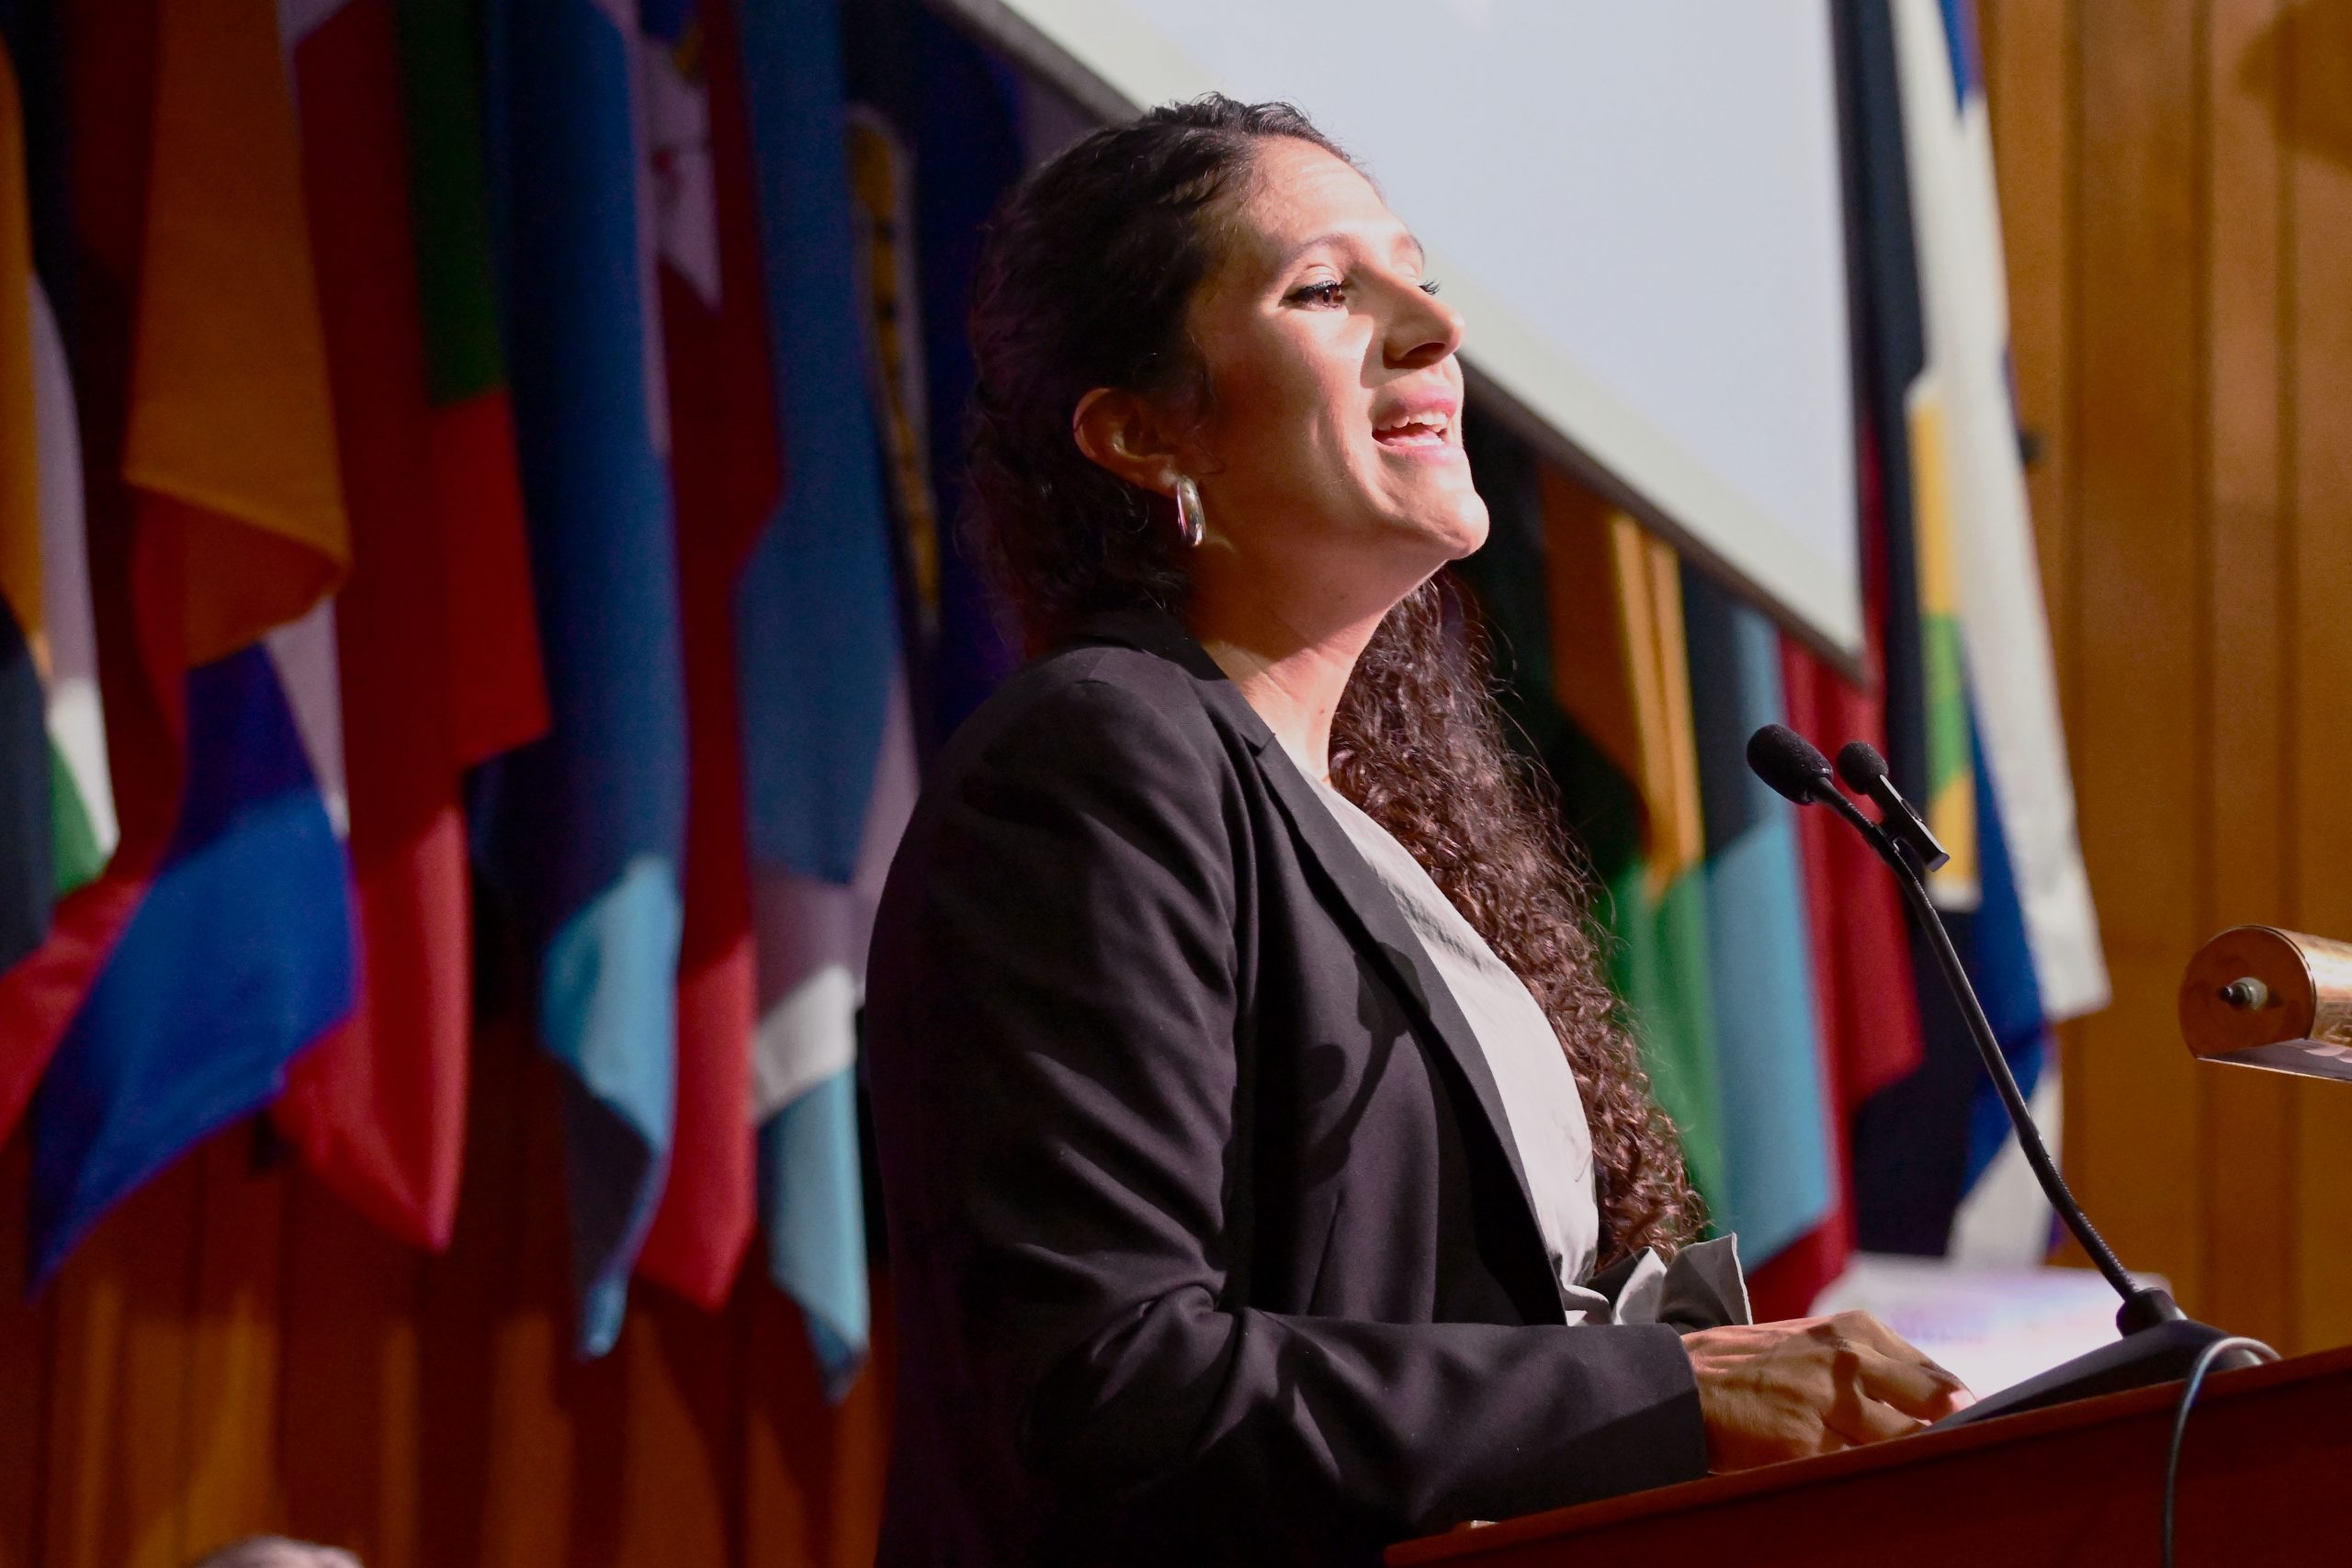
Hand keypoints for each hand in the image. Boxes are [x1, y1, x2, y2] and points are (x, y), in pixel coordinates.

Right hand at [1681, 1310, 1973, 1471]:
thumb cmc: (1750, 1369)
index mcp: (1855, 1332)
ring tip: (1929, 1483)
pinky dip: (1876, 1481)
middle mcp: (1847, 1360)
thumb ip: (1873, 1367)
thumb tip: (1946, 1403)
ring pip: (1903, 1443)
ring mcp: (1828, 1401)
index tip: (1972, 1435)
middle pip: (1934, 1408)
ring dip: (1917, 1462)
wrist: (1678, 1387)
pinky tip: (1878, 1489)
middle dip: (1952, 1437)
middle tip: (1964, 1460)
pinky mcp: (1805, 1443)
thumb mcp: (1814, 1345)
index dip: (1959, 1414)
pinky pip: (1860, 1469)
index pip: (1938, 1379)